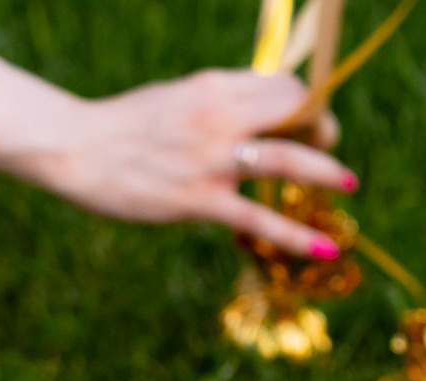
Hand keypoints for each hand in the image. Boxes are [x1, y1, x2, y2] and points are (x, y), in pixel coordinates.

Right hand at [24, 69, 353, 255]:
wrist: (75, 148)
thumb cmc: (126, 126)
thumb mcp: (177, 99)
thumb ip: (218, 104)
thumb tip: (259, 114)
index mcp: (212, 87)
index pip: (282, 86)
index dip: (306, 104)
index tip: (310, 123)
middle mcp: (217, 117)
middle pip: (295, 113)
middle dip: (323, 129)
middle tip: (332, 151)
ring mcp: (210, 159)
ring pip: (287, 158)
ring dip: (326, 170)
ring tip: (350, 183)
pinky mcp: (199, 200)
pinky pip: (260, 218)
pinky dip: (297, 236)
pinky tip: (326, 249)